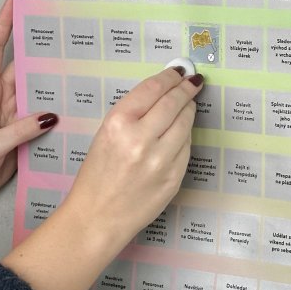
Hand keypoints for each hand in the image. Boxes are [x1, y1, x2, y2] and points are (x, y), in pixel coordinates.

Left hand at [0, 0, 56, 200]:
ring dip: (53, 73)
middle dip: (38, 42)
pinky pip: (45, 108)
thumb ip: (19, 130)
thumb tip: (50, 115)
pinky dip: (58, 101)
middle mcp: (0, 94)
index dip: (2, 24)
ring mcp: (14, 108)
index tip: (13, 1)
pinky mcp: (26, 124)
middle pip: (21, 62)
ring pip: (37, 84)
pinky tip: (75, 96)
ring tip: (77, 56)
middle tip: (60, 22)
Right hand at [64, 66, 202, 240]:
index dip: (170, 76)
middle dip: (186, 88)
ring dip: (189, 110)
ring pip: (186, 123)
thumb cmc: (97, 175)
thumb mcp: (105, 134)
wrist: (98, 218)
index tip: (179, 71)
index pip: (153, 89)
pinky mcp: (174, 177)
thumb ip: (134, 112)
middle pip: (174, 102)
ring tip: (187, 104)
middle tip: (193, 81)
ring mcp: (161, 161)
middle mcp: (141, 140)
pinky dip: (185, 136)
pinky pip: (187, 147)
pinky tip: (179, 133)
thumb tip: (163, 90)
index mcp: (118, 124)